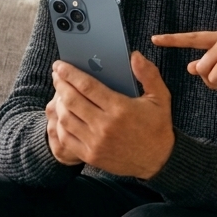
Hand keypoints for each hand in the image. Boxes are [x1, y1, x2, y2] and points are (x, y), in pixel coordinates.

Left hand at [47, 53, 175, 178]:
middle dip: (60, 84)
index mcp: (120, 108)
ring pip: (66, 119)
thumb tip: (134, 55)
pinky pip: (66, 138)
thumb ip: (148, 74)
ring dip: (59, 103)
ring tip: (60, 93)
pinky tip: (62, 115)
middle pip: (72, 100)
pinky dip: (60, 125)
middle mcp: (105, 125)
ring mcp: (96, 142)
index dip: (70, 73)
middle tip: (56, 75)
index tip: (60, 65)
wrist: (158, 160)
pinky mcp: (91, 155)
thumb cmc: (157, 126)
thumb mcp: (160, 97)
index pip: (87, 86)